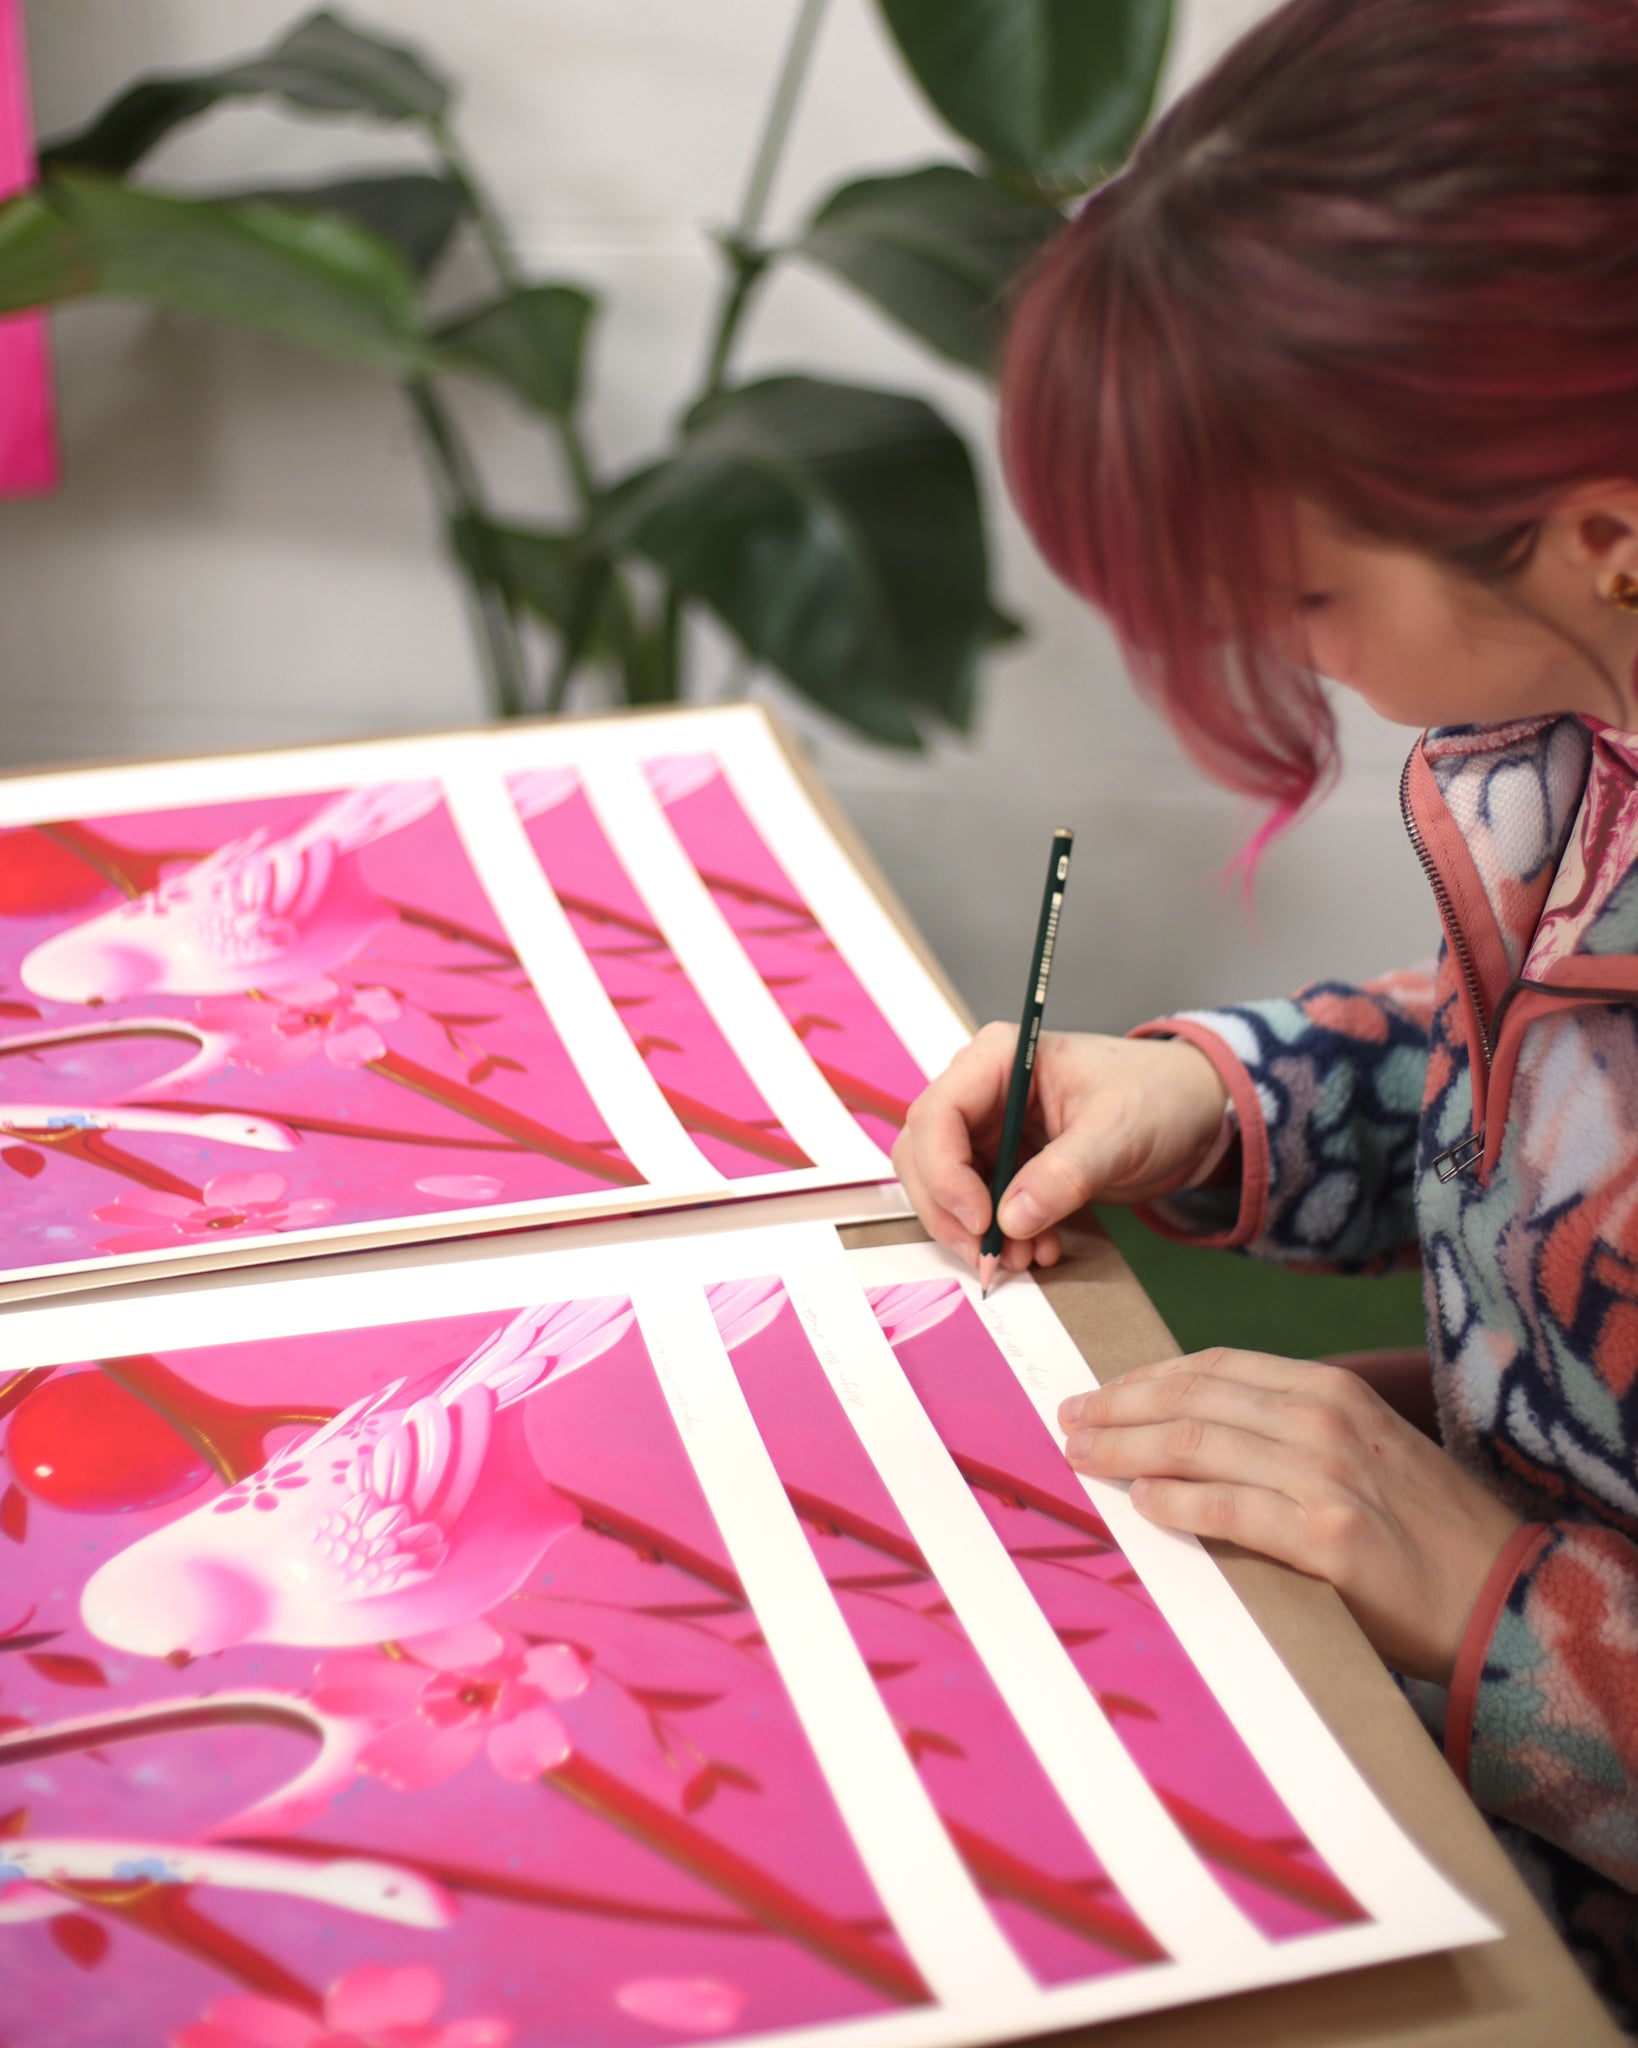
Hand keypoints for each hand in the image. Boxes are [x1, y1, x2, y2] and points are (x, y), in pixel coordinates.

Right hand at [892, 1025, 1228, 1275]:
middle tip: (989, 1255)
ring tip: (1026, 1258)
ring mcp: (990, 1128)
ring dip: (975, 1231)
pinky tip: (1040, 1248)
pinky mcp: (1005, 1162)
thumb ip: (1066, 1174)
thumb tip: (1012, 1219)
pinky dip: (1001, 1235)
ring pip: (945, 1187)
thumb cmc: (1157, 1096)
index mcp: (999, 1058)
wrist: (1191, 1113)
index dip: (945, 1172)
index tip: (981, 1221)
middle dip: (951, 1211)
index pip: (937, 1113)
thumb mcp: (1118, 1132)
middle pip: (925, 1154)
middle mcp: (982, 1090)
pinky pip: (979, 1205)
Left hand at [1058, 1348, 1519, 1682]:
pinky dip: (1179, 1503)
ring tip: (1082, 1458)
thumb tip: (1189, 1436)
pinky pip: (1231, 1509)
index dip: (1144, 1378)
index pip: (1213, 1368)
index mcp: (1329, 1390)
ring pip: (1198, 1446)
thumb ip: (1285, 1434)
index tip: (1097, 1394)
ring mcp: (1328, 1475)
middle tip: (1068, 1422)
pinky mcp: (1329, 1537)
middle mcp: (1325, 1419)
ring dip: (1127, 1449)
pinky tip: (1142, 1503)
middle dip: (1118, 1408)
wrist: (1504, 1594)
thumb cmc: (1420, 1529)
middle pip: (1192, 1400)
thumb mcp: (1359, 1451)